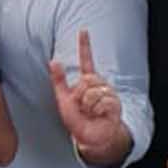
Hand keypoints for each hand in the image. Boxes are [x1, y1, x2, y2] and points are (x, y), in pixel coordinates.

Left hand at [48, 27, 126, 164]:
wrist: (91, 136)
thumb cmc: (77, 119)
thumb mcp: (63, 99)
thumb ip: (58, 80)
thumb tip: (53, 61)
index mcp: (86, 81)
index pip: (86, 60)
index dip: (84, 45)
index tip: (83, 30)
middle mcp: (98, 83)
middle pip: (87, 79)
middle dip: (80, 95)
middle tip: (82, 106)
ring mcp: (108, 92)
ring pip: (93, 91)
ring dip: (87, 105)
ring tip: (90, 112)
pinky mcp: (114, 103)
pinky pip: (102, 101)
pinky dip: (96, 110)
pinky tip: (99, 115)